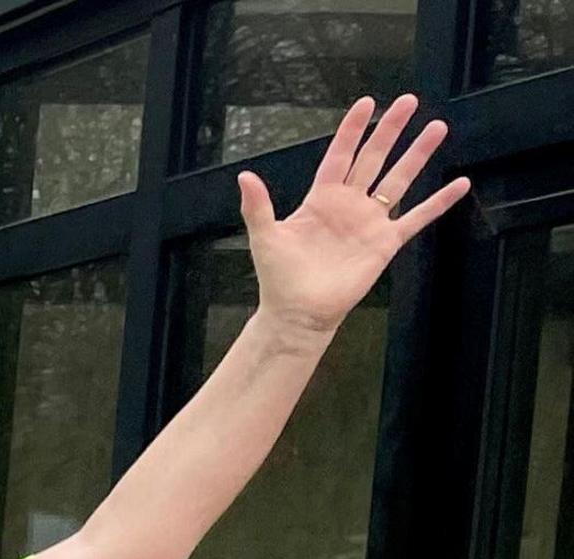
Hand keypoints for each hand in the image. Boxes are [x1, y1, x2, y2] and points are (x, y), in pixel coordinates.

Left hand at [248, 97, 465, 338]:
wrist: (299, 311)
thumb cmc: (279, 276)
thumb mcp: (265, 237)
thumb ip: (257, 206)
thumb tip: (244, 175)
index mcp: (321, 198)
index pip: (340, 156)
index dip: (352, 130)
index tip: (366, 103)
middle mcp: (349, 204)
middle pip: (374, 158)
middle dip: (390, 130)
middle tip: (408, 101)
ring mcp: (370, 221)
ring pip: (399, 180)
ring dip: (418, 155)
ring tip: (437, 128)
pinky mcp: (386, 242)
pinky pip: (417, 218)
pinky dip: (439, 202)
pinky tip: (459, 184)